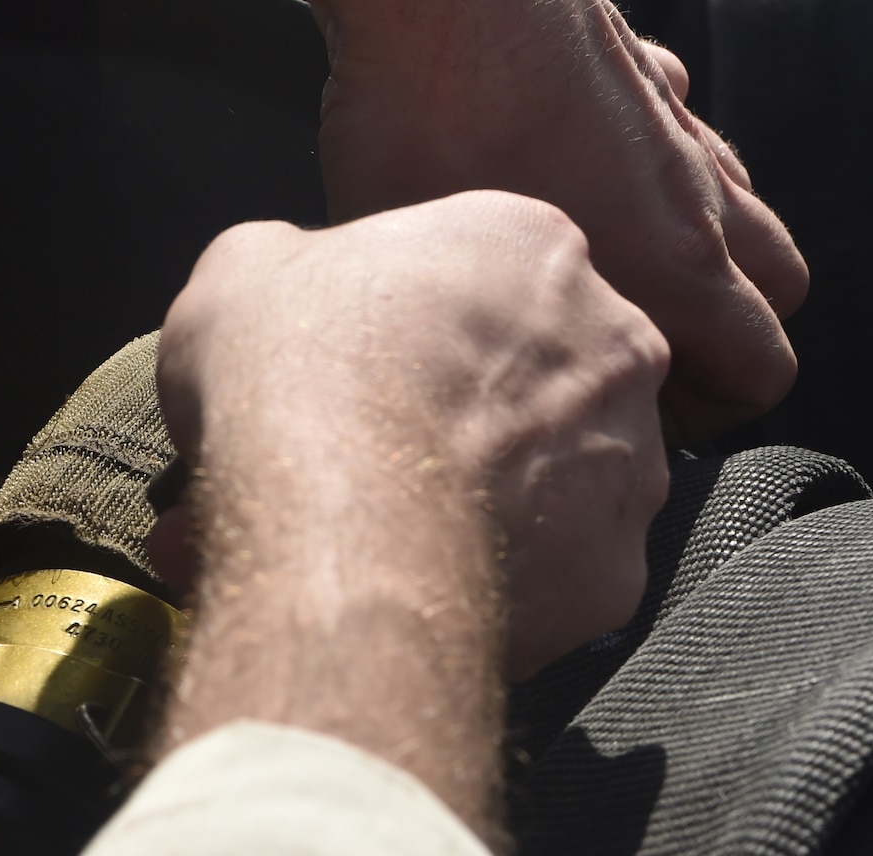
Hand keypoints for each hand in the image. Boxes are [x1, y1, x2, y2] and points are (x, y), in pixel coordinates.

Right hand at [152, 192, 667, 832]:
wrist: (343, 527)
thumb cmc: (298, 376)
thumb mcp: (243, 270)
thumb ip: (287, 263)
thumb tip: (284, 280)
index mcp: (535, 245)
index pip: (486, 274)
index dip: (413, 327)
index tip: (357, 368)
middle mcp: (614, 347)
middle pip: (537, 379)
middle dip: (467, 415)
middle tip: (376, 457)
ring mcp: (629, 468)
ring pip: (558, 486)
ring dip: (489, 505)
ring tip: (390, 540)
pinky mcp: (614, 577)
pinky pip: (553, 581)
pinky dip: (495, 591)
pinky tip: (421, 592)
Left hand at [308, 0, 806, 439]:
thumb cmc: (426, 123)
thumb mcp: (441, 278)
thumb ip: (487, 342)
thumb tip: (459, 383)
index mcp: (672, 265)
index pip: (762, 370)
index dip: (706, 416)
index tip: (630, 417)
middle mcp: (696, 196)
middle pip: (779, 295)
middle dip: (722, 342)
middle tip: (634, 360)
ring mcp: (677, 128)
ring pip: (745, 210)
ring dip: (704, 256)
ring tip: (616, 280)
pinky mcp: (641, 74)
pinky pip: (683, 135)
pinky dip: (655, 170)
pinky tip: (578, 180)